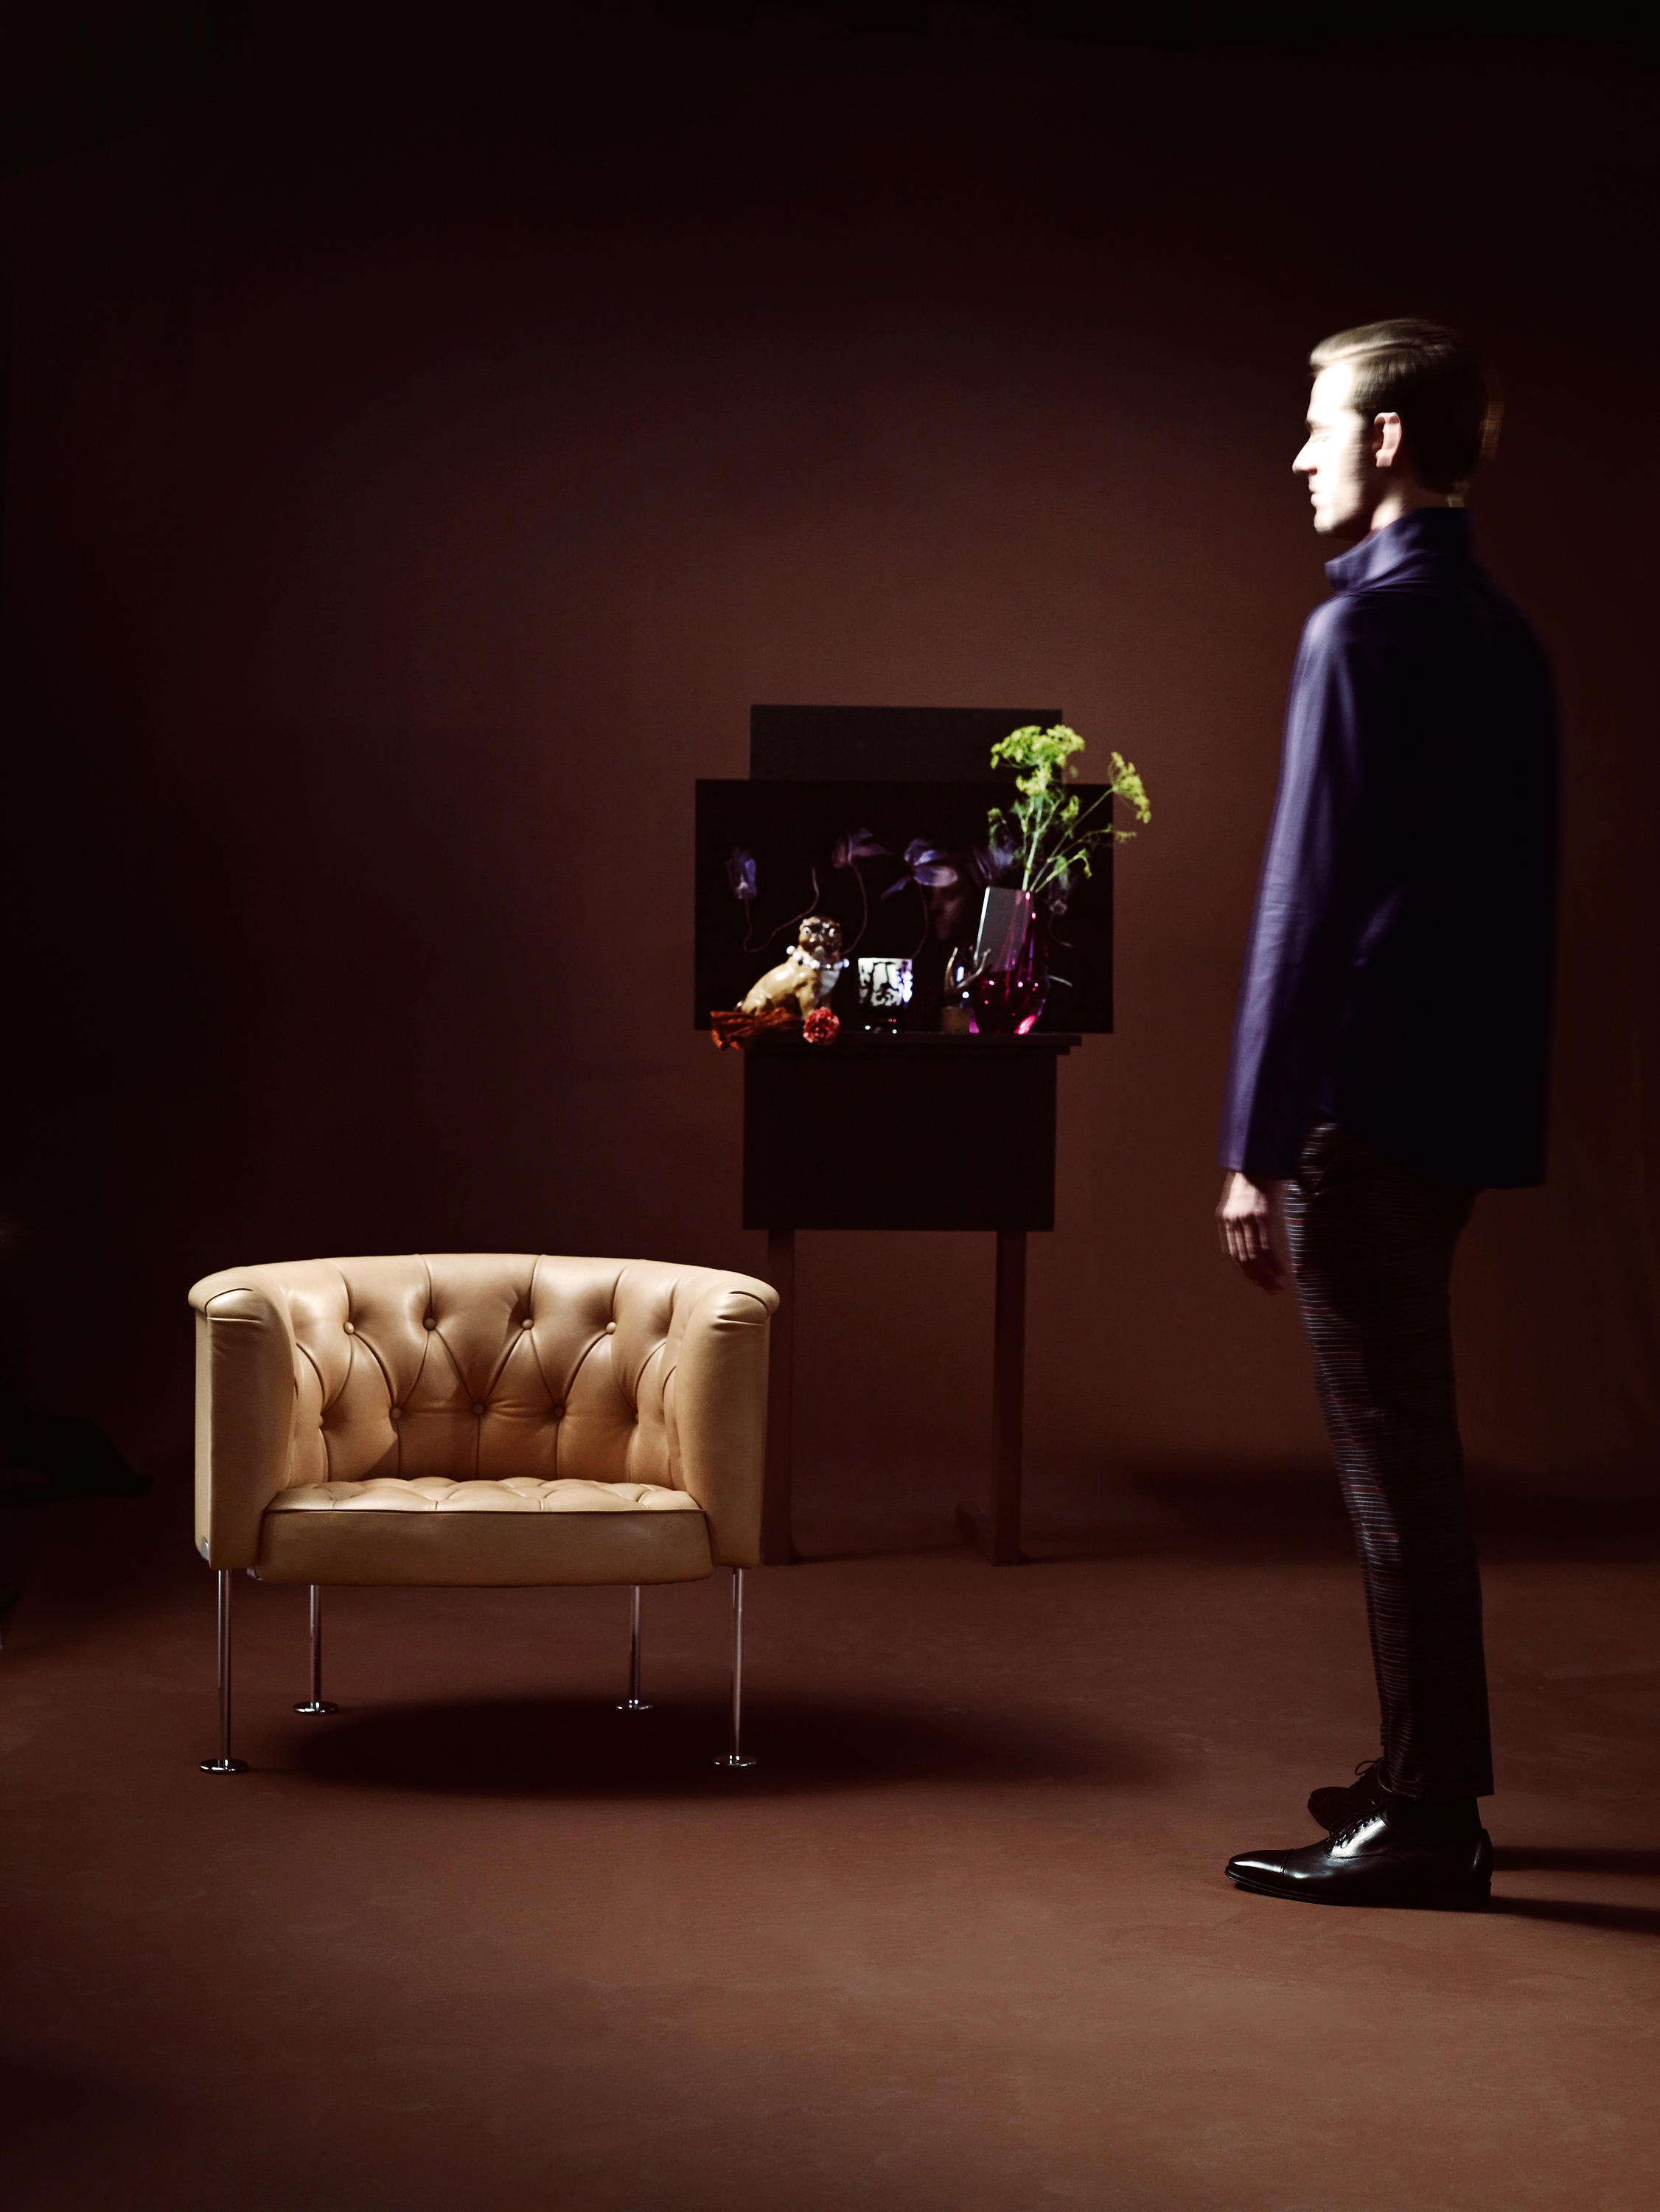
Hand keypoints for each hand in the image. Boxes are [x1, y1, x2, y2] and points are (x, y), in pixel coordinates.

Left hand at [1217, 1171, 1289, 1293]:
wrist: (1259, 1154)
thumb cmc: (1255, 1175)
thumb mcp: (1241, 1197)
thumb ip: (1243, 1217)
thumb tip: (1255, 1236)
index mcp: (1225, 1218)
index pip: (1232, 1253)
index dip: (1244, 1271)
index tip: (1256, 1282)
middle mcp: (1233, 1220)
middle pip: (1243, 1258)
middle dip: (1257, 1278)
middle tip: (1270, 1290)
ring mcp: (1248, 1218)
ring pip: (1255, 1256)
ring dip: (1267, 1275)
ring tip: (1278, 1286)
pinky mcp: (1263, 1214)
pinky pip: (1268, 1245)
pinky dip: (1274, 1262)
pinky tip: (1282, 1272)